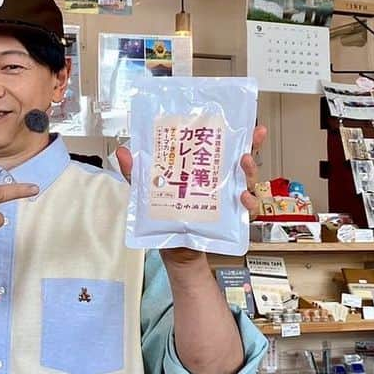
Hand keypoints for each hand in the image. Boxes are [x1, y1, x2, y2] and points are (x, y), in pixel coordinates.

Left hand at [116, 125, 268, 265]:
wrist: (176, 249)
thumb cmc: (165, 216)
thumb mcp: (148, 192)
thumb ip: (137, 173)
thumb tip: (123, 152)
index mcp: (202, 168)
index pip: (221, 145)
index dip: (236, 133)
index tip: (245, 123)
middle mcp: (219, 180)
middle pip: (241, 158)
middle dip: (250, 146)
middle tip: (249, 139)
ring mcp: (228, 197)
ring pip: (248, 180)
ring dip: (250, 170)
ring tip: (243, 162)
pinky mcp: (232, 217)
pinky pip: (246, 208)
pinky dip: (248, 202)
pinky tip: (242, 197)